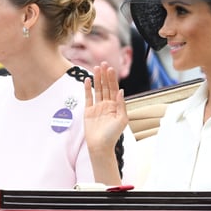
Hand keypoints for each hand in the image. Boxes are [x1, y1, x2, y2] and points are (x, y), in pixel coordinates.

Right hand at [84, 62, 126, 185]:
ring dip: (97, 79)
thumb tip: (120, 90)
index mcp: (116, 106)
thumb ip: (121, 104)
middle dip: (105, 75)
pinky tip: (87, 80)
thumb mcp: (122, 119)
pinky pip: (88, 97)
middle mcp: (107, 104)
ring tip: (96, 68)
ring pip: (97, 89)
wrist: (100, 145)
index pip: (114, 89)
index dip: (112, 79)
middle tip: (103, 64)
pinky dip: (87, 88)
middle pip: (106, 86)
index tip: (110, 69)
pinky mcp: (88, 110)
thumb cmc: (113, 135)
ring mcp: (97, 107)